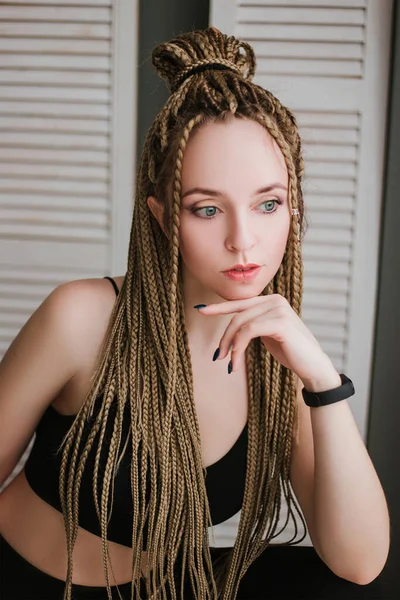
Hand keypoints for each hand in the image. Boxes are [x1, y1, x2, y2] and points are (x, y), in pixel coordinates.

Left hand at [195, 294, 340, 391]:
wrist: (313, 366)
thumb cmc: (291, 352)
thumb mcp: (268, 334)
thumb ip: (254, 324)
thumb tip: (231, 329)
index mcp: (272, 300)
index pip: (240, 303)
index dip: (219, 308)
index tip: (200, 311)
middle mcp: (275, 300)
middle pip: (237, 315)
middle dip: (224, 337)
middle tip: (217, 356)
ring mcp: (278, 309)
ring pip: (241, 324)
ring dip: (230, 346)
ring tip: (228, 363)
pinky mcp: (280, 322)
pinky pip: (248, 332)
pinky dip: (238, 348)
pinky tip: (236, 362)